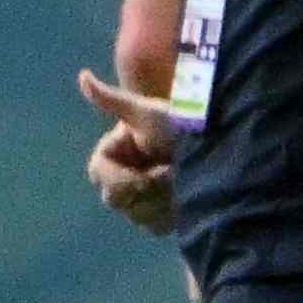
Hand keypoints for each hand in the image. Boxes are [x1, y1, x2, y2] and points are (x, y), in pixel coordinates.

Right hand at [77, 64, 176, 230]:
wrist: (220, 144)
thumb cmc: (183, 122)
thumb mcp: (149, 111)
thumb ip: (114, 100)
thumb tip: (83, 76)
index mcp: (113, 156)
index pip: (101, 174)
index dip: (125, 176)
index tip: (154, 170)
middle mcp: (121, 180)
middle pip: (117, 199)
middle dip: (150, 186)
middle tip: (176, 173)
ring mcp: (139, 201)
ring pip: (137, 215)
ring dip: (164, 200)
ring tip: (186, 181)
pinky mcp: (159, 217)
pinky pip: (156, 226)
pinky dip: (173, 214)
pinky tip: (189, 198)